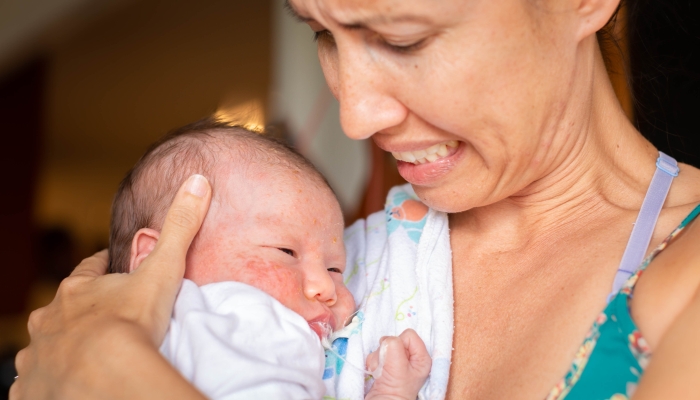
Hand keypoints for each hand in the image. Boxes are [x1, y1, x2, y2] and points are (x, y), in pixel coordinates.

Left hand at [10, 175, 211, 399]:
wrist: (105, 376)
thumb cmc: (131, 322)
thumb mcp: (162, 270)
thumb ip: (180, 227)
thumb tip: (197, 179)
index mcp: (76, 291)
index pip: (88, 272)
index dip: (102, 269)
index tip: (114, 269)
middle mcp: (48, 321)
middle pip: (63, 310)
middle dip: (80, 312)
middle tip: (104, 319)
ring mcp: (38, 357)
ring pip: (46, 347)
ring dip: (63, 348)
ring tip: (86, 356)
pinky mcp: (33, 391)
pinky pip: (37, 384)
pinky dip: (51, 382)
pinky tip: (68, 384)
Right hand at [365, 329, 431, 399]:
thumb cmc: (395, 388)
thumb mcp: (398, 364)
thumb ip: (394, 345)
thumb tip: (386, 340)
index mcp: (421, 357)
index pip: (409, 335)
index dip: (398, 343)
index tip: (395, 358)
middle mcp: (411, 358)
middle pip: (394, 340)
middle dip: (386, 351)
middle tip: (387, 366)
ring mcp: (397, 362)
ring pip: (383, 347)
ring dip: (378, 358)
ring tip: (382, 372)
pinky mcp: (386, 366)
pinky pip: (376, 354)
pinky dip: (374, 362)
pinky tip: (377, 373)